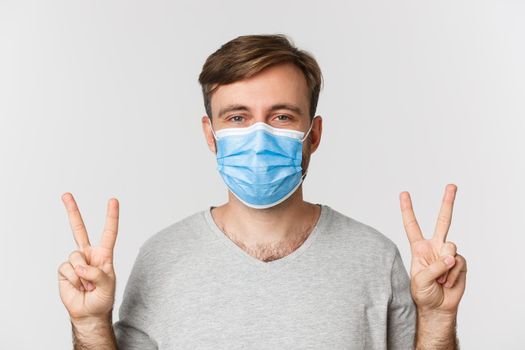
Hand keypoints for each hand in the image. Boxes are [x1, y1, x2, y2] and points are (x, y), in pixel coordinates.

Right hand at [57, 193, 119, 321]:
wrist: (88, 313)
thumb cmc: (102, 298)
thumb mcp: (108, 285)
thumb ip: (97, 274)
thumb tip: (81, 266)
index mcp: (104, 254)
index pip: (109, 232)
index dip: (111, 216)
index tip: (113, 200)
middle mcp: (89, 254)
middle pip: (79, 229)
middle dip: (72, 211)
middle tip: (66, 194)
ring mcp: (76, 261)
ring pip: (75, 257)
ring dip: (82, 274)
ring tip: (87, 285)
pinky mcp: (65, 270)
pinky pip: (67, 268)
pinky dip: (74, 279)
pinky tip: (78, 286)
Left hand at [399, 184, 466, 315]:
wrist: (437, 308)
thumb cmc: (422, 293)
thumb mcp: (419, 281)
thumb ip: (433, 268)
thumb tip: (450, 257)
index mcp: (419, 247)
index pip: (411, 225)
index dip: (407, 210)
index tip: (404, 193)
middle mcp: (434, 246)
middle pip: (442, 221)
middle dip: (447, 202)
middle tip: (452, 185)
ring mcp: (448, 253)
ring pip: (450, 247)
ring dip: (444, 268)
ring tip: (438, 280)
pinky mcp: (460, 262)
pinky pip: (458, 263)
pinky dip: (452, 275)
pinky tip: (447, 283)